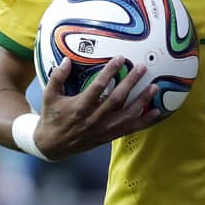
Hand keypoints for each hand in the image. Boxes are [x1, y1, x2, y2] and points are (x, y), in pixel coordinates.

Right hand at [34, 55, 160, 159]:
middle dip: (131, 82)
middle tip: (142, 68)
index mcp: (80, 107)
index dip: (110, 72)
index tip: (120, 58)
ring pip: (127, 116)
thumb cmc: (52, 117)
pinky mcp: (108, 137)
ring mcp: (102, 130)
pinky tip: (155, 112)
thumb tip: (67, 60)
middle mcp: (94, 119)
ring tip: (154, 88)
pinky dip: (143, 122)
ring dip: (142, 101)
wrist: (52, 146)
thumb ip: (58, 77)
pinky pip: (129, 129)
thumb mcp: (49, 96)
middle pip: (117, 99)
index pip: (98, 87)